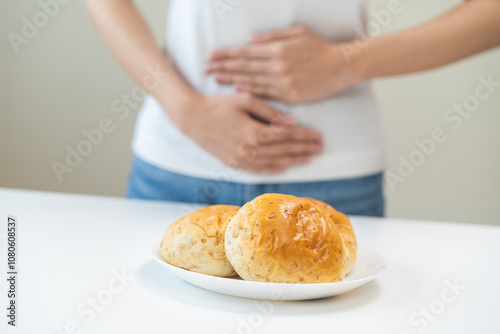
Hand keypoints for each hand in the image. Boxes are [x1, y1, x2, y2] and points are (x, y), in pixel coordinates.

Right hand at [176, 93, 322, 173]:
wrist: (192, 118)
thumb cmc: (219, 104)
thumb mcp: (245, 100)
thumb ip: (269, 112)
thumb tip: (291, 121)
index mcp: (253, 131)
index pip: (286, 135)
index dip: (304, 136)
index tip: (319, 136)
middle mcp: (249, 149)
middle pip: (283, 150)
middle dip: (304, 149)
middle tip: (320, 148)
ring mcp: (241, 159)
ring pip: (274, 162)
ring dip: (293, 160)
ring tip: (309, 158)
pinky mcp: (234, 163)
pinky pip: (258, 170)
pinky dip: (274, 169)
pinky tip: (286, 166)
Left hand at [206, 26, 360, 103]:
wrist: (342, 66)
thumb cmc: (320, 47)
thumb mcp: (298, 32)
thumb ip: (272, 36)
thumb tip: (250, 40)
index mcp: (278, 49)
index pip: (245, 52)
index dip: (226, 54)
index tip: (211, 56)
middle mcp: (277, 66)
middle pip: (243, 67)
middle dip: (222, 67)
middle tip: (205, 69)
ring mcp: (283, 83)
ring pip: (250, 81)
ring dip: (231, 80)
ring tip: (215, 79)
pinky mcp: (289, 95)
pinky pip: (265, 94)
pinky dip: (249, 91)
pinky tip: (236, 90)